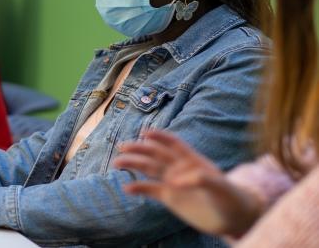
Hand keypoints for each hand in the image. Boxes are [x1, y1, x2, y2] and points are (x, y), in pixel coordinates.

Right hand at [113, 130, 262, 236]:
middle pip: (156, 154)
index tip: (144, 132)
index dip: (159, 136)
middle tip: (123, 147)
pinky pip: (150, 190)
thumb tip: (175, 182)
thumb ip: (201, 180)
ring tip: (117, 163)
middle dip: (139, 149)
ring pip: (149, 169)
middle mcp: (179, 168)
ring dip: (134, 164)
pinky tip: (127, 188)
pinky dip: (138, 188)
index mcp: (192, 159)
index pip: (173, 143)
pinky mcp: (169, 196)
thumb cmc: (231, 197)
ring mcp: (173, 181)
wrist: (233, 217)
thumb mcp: (221, 187)